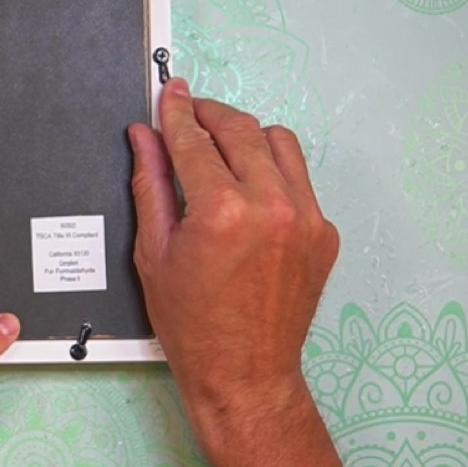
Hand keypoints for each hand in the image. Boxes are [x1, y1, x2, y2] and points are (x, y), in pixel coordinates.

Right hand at [127, 78, 338, 442]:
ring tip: (220, 150)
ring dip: (246, 137)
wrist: (244, 372)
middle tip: (188, 112)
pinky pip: (298, 179)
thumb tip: (144, 139)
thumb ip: (151, 184)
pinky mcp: (323, 232)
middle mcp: (270, 207)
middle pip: (240, 129)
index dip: (176, 112)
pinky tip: (246, 191)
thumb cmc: (193, 325)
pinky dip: (271, 173)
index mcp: (222, 211)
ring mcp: (304, 218)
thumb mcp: (153, 252)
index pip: (194, 140)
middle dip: (209, 114)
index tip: (169, 93)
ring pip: (279, 143)